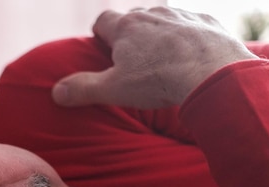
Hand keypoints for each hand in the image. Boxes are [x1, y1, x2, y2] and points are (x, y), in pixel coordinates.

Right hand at [52, 7, 257, 108]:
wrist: (212, 72)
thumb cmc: (159, 80)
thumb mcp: (114, 89)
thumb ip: (83, 89)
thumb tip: (56, 92)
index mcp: (126, 27)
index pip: (103, 21)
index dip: (100, 33)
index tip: (102, 46)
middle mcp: (152, 13)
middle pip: (133, 17)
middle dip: (130, 33)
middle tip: (133, 58)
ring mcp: (181, 14)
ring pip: (163, 18)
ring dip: (160, 32)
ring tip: (164, 57)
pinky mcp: (206, 20)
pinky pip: (192, 23)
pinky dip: (188, 35)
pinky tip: (192, 54)